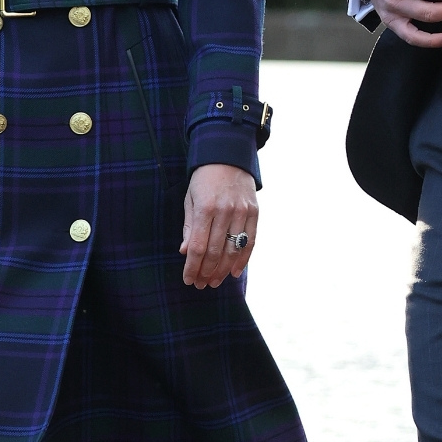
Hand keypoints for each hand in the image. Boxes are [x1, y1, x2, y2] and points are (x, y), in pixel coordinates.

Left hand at [180, 165, 258, 288]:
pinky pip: (250, 241)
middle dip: (207, 272)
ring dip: (223, 270)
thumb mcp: (190, 199)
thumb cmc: (204, 180)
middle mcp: (225, 211)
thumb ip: (189, 227)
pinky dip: (243, 259)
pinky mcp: (254, 213)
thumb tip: (186, 252)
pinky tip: (235, 272)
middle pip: (216, 251)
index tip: (189, 280)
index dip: (193, 267)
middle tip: (201, 284)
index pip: (199, 246)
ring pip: (233, 250)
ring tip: (215, 282)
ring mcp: (242, 212)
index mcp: (205, 208)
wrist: (228, 156)